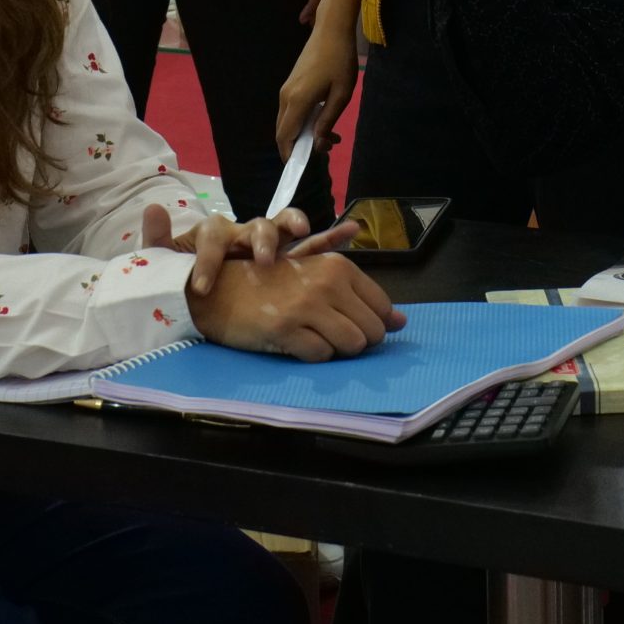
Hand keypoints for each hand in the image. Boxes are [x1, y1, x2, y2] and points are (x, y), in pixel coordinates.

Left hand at [141, 203, 320, 294]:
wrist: (200, 284)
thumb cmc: (186, 273)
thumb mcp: (166, 262)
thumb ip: (158, 241)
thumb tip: (152, 207)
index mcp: (214, 234)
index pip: (212, 237)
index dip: (208, 260)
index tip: (203, 286)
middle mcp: (244, 232)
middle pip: (255, 225)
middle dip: (260, 240)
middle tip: (262, 261)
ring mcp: (268, 242)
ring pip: (283, 227)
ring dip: (293, 225)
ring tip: (302, 229)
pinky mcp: (288, 257)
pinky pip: (313, 245)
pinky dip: (331, 237)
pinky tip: (352, 231)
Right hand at [188, 242, 404, 360]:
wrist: (222, 289)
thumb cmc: (274, 283)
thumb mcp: (317, 276)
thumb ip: (361, 294)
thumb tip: (402, 322)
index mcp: (339, 267)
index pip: (381, 308)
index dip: (372, 325)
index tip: (352, 325)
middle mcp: (327, 282)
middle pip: (371, 331)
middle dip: (359, 342)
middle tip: (335, 337)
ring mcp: (306, 306)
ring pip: (351, 346)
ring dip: (339, 351)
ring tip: (319, 340)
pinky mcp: (285, 329)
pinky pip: (321, 356)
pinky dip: (315, 356)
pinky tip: (299, 344)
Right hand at [274, 21, 359, 158]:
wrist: (331, 30)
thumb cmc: (340, 61)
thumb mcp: (341, 94)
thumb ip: (327, 121)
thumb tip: (317, 145)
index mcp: (297, 101)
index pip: (285, 137)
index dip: (291, 155)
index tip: (305, 166)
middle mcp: (285, 97)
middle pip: (283, 131)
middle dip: (300, 146)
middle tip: (326, 149)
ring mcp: (286, 90)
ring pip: (288, 121)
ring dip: (305, 133)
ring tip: (332, 137)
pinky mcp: (291, 85)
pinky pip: (292, 110)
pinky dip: (304, 121)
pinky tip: (325, 120)